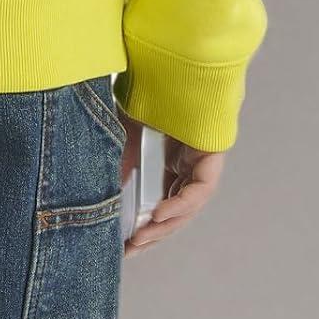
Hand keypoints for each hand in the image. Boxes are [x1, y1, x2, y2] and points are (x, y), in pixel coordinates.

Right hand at [117, 110, 224, 257]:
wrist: (170, 70)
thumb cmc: (148, 97)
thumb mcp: (125, 137)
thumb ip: (121, 165)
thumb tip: (108, 195)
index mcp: (168, 163)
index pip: (159, 202)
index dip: (143, 225)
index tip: (125, 242)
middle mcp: (187, 168)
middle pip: (173, 211)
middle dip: (152, 233)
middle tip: (131, 249)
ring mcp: (200, 165)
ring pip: (186, 207)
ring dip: (164, 226)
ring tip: (141, 237)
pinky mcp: (210, 160)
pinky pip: (196, 192)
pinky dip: (178, 206)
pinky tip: (159, 214)